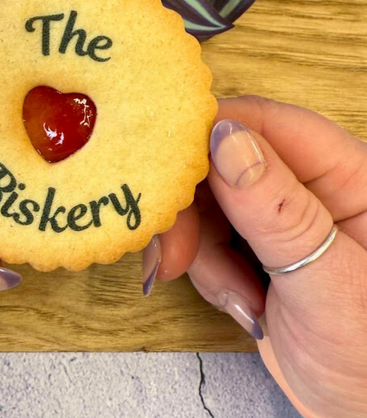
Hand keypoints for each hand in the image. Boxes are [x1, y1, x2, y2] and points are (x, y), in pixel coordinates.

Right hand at [152, 96, 366, 417]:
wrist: (359, 411)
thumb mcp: (329, 284)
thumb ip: (276, 210)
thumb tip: (224, 137)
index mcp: (348, 174)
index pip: (267, 123)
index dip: (209, 135)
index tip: (165, 171)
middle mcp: (307, 185)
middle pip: (221, 161)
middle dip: (191, 211)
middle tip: (176, 258)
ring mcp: (276, 215)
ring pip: (204, 201)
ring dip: (199, 250)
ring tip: (238, 299)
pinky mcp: (252, 243)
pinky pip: (203, 234)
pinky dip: (205, 268)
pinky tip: (240, 303)